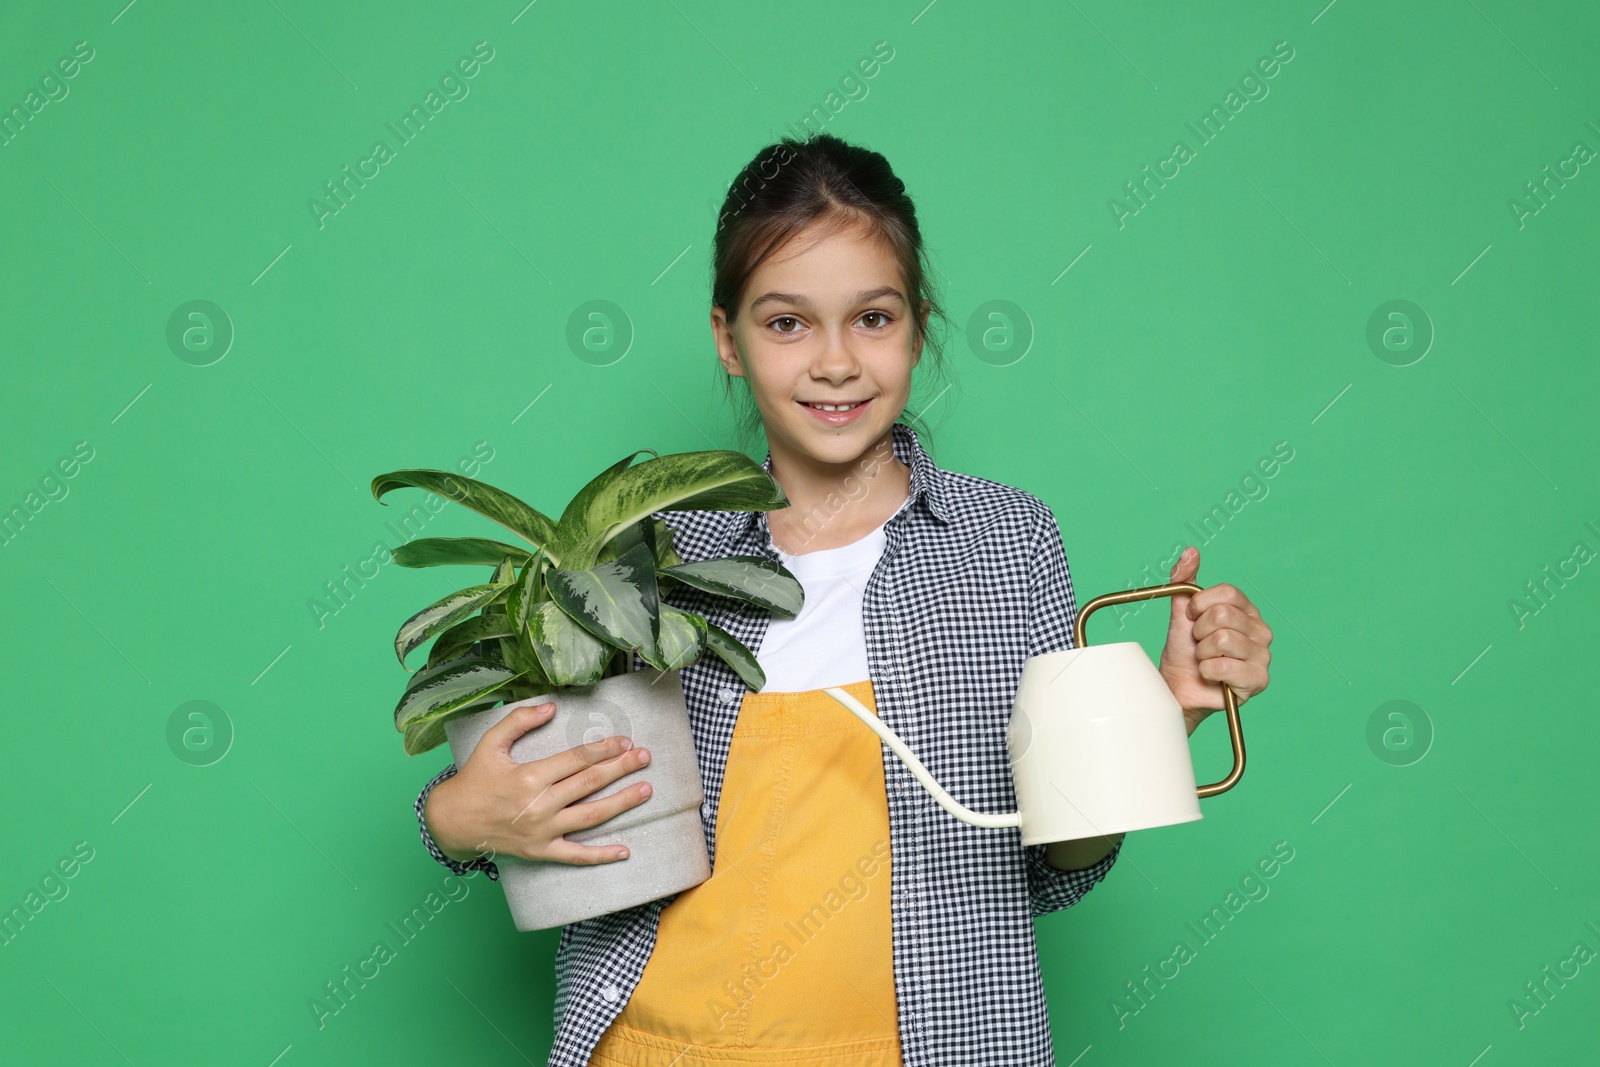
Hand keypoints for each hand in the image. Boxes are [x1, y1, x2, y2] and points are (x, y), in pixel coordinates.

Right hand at [423, 700, 654, 864]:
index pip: (577, 759)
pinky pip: (575, 856)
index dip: (604, 749)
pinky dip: (601, 856)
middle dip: (621, 768)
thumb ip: (518, 721)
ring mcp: (542, 831)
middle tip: (645, 757)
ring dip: (621, 802)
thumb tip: (551, 706)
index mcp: (530, 776)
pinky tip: (624, 851)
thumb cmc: (473, 780)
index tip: (625, 741)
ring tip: (646, 790)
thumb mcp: (489, 744)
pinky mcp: (541, 852)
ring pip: (591, 816)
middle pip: (590, 783)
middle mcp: (540, 804)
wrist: (451, 823)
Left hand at [1158, 547, 1272, 732]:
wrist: (1178, 687)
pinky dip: (1207, 671)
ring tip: (1204, 660)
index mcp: (1247, 610)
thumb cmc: (1184, 651)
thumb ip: (1185, 580)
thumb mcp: (1182, 612)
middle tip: (1199, 645)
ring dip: (1202, 653)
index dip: (1200, 605)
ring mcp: (1263, 656)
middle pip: (1223, 615)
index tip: (1191, 619)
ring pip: (1223, 639)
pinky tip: (1210, 676)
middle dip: (1199, 632)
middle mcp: (1261, 630)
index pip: (1228, 593)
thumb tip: (1191, 551)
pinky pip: (1225, 666)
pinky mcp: (1259, 680)